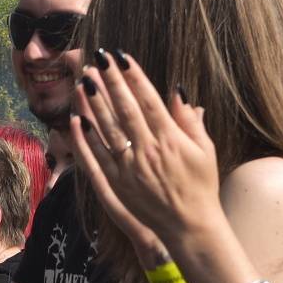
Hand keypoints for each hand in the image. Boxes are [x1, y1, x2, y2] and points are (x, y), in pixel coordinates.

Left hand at [70, 50, 224, 251]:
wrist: (190, 226)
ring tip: (84, 81)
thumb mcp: (204, 150)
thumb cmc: (201, 185)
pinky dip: (86, 138)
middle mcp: (148, 151)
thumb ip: (189, 120)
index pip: (147, 100)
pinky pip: (97, 157)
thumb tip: (178, 91)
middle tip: (97, 59)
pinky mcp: (118, 184)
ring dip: (94, 104)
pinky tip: (77, 118)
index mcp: (170, 139)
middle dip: (110, 82)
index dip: (132, 77)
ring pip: (107, 129)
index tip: (121, 57)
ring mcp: (130, 168)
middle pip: (124, 109)